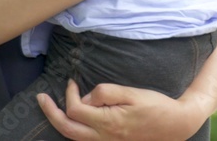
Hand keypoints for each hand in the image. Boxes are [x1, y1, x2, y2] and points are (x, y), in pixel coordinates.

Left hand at [36, 80, 205, 140]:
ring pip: (74, 137)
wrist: (175, 125)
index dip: (70, 94)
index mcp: (108, 123)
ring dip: (60, 122)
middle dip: (51, 113)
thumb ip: (105, 92)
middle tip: (40, 98)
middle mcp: (104, 137)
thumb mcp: (130, 93)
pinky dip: (73, 129)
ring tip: (50, 107)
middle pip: (67, 129)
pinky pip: (84, 139)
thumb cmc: (155, 106)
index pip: (76, 110)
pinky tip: (70, 117)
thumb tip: (86, 96)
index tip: (72, 81)